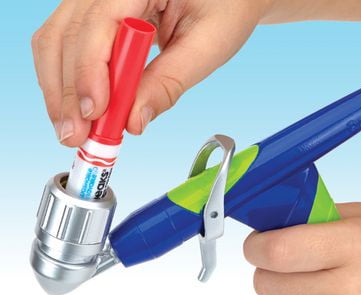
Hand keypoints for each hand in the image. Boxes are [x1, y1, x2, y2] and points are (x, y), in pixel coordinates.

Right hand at [31, 0, 271, 145]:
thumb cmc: (225, 8)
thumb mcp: (208, 46)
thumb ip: (169, 82)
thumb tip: (133, 121)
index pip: (100, 21)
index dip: (90, 72)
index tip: (95, 115)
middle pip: (66, 34)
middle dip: (67, 93)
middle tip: (76, 137)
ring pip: (56, 40)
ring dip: (60, 92)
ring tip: (74, 132)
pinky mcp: (94, 13)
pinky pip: (66, 43)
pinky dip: (68, 81)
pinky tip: (77, 110)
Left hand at [244, 203, 360, 294]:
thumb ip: (318, 217)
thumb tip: (273, 223)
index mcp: (356, 247)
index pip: (277, 252)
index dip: (256, 247)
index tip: (257, 243)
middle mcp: (351, 291)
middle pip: (268, 285)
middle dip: (268, 271)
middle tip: (287, 262)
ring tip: (327, 285)